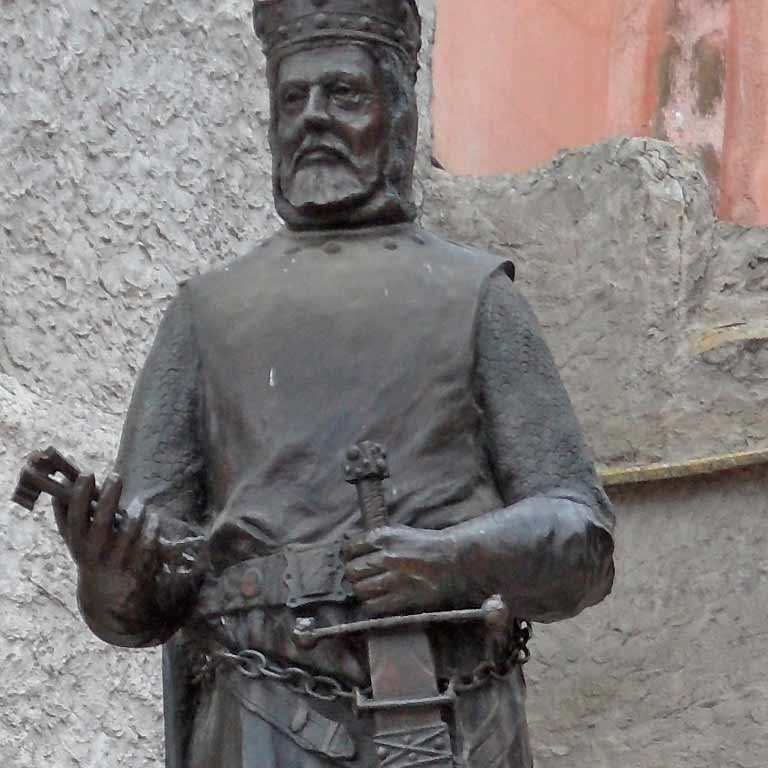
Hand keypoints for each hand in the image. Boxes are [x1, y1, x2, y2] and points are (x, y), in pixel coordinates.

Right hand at [53, 473, 168, 635]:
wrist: (110, 604)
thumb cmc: (92, 563)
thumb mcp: (77, 546)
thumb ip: (68, 519)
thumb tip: (58, 488)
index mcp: (79, 548)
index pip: (75, 519)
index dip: (79, 496)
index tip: (87, 474)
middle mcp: (96, 556)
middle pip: (102, 524)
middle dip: (109, 498)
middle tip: (115, 476)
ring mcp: (119, 563)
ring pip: (130, 530)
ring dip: (136, 510)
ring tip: (139, 502)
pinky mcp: (139, 569)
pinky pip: (149, 543)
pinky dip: (152, 526)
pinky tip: (153, 518)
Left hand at [342, 525, 458, 615]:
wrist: (451, 559)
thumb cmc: (424, 544)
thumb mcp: (398, 532)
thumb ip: (376, 540)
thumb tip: (352, 550)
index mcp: (383, 537)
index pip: (349, 548)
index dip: (348, 555)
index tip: (351, 559)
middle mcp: (385, 556)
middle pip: (352, 571)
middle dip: (353, 574)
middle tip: (360, 576)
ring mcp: (393, 578)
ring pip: (359, 589)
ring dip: (361, 590)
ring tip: (369, 588)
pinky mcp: (401, 597)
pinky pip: (373, 605)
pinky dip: (371, 604)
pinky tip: (377, 599)